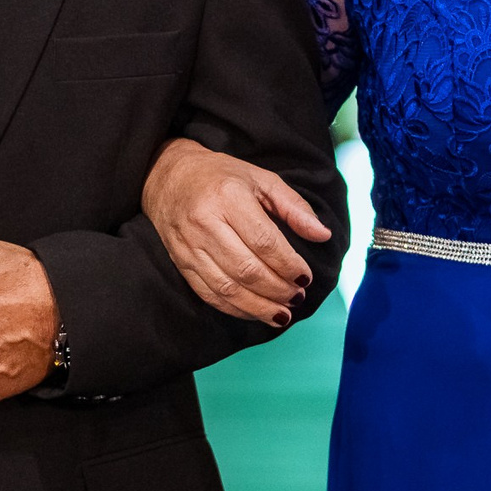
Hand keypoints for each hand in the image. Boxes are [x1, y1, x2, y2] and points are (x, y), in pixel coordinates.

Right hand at [142, 137, 330, 324]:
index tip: (306, 277)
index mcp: (228, 197)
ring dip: (259, 307)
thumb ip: (294, 207)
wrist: (168, 177)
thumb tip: (323, 235)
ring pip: (228, 288)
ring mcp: (189, 245)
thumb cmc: (221, 176)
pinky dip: (235, 309)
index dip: (288, 264)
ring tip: (282, 314)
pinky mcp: (181, 262)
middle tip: (297, 297)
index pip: (264, 241)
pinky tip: (256, 312)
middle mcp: (205, 222)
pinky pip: (209, 294)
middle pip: (247, 269)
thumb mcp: (262, 180)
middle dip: (277, 290)